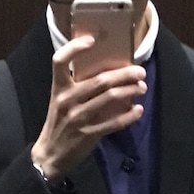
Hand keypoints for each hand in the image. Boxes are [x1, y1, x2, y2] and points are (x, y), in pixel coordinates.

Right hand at [31, 36, 145, 179]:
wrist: (50, 154)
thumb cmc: (59, 122)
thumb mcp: (60, 100)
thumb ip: (77, 86)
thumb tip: (108, 72)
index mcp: (58, 88)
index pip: (59, 60)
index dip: (74, 48)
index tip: (92, 40)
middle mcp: (67, 100)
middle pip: (99, 80)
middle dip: (124, 74)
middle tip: (140, 71)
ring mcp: (78, 118)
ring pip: (110, 98)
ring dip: (130, 91)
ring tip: (142, 87)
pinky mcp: (88, 134)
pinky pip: (114, 122)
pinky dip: (129, 116)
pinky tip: (138, 110)